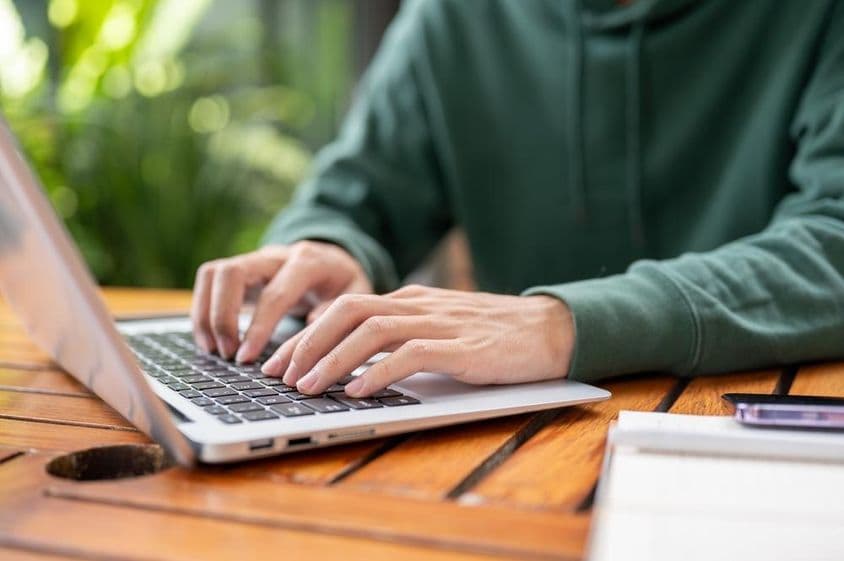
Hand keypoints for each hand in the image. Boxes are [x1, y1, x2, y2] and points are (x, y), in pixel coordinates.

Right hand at [191, 241, 372, 361]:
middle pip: (232, 272)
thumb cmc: (344, 283)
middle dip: (223, 316)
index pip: (275, 293)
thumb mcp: (356, 295)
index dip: (258, 327)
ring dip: (206, 313)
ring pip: (213, 273)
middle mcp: (275, 255)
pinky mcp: (239, 270)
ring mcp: (254, 259)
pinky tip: (210, 339)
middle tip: (228, 354)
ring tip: (214, 350)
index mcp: (308, 261)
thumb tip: (311, 329)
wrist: (335, 259)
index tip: (246, 358)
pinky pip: (209, 281)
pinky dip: (202, 310)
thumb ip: (336, 311)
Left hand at [260, 285, 574, 396]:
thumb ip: (405, 336)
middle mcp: (418, 306)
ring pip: (370, 331)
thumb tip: (359, 363)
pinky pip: (408, 354)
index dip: (307, 333)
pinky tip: (356, 391)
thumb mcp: (443, 327)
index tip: (281, 361)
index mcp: (411, 300)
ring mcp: (439, 323)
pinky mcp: (461, 347)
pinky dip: (376, 373)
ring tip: (307, 386)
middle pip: (347, 311)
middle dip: (306, 343)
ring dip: (332, 359)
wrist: (553, 328)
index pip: (346, 308)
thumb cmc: (497, 335)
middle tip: (279, 375)